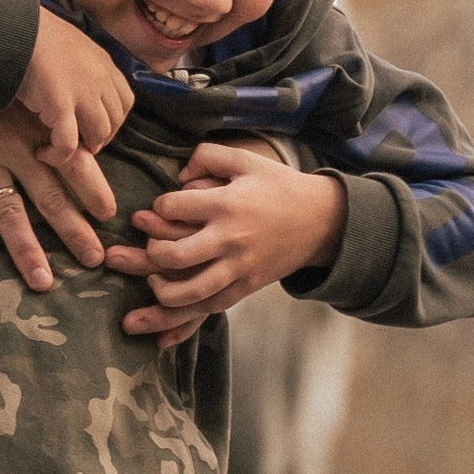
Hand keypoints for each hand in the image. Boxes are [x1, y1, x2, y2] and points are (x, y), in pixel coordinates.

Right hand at [0, 94, 116, 285]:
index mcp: (34, 128)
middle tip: (93, 260)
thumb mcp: (22, 89)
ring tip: (43, 280)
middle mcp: (11, 147)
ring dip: (26, 248)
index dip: (93, 191)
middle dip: (73, 231)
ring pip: (7, 211)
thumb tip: (86, 143)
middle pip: (48, 197)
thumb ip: (47, 116)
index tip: (110, 217)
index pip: (73, 164)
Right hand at [14, 10, 135, 180]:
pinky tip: (43, 153)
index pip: (125, 102)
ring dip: (80, 149)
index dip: (112, 121)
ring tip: (58, 148)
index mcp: (104, 64)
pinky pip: (68, 145)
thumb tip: (78, 88)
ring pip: (97, 136)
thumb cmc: (33, 36)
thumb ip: (83, 66)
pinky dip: (58, 156)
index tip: (92, 128)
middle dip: (97, 139)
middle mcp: (99, 79)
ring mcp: (82, 93)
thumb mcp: (71, 45)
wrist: (12, 28)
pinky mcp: (60, 106)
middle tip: (74, 143)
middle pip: (114, 123)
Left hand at [104, 142, 347, 345]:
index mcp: (227, 204)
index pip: (173, 208)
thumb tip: (179, 174)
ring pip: (191, 292)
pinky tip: (167, 316)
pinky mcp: (247, 287)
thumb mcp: (246, 159)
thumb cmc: (278, 186)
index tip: (161, 209)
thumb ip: (208, 156)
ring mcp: (239, 267)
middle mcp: (230, 239)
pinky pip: (212, 307)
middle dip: (151, 254)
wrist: (322, 221)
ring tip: (152, 283)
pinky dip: (185, 318)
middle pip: (176, 255)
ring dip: (163, 293)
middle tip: (151, 247)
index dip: (158, 207)